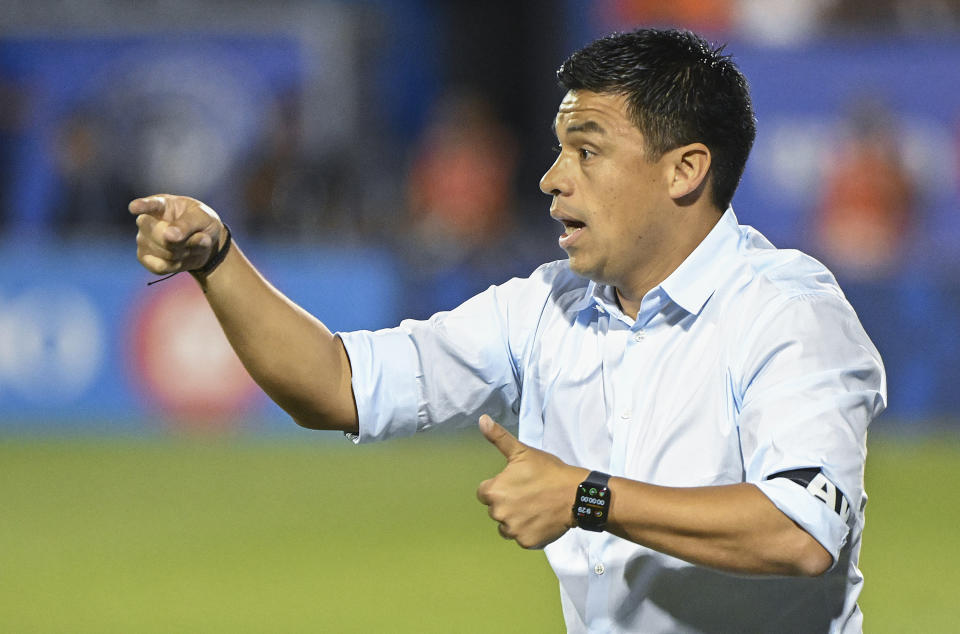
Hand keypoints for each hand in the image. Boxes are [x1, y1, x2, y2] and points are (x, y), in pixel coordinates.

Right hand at [129, 194, 225, 275]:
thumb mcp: (203, 218)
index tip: (134, 207)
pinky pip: (161, 267)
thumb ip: (188, 224)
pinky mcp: (143, 257)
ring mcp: (142, 239)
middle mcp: (146, 220)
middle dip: (184, 242)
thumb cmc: (201, 223)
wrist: (202, 242)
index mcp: (162, 204)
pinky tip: (180, 256)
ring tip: (189, 244)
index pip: (150, 205)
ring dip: (185, 252)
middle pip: (162, 237)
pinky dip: (177, 265)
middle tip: (198, 236)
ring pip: (166, 253)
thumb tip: (169, 236)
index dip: (142, 206)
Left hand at [476, 414, 586, 548]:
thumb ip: (498, 437)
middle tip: (529, 494)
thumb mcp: (522, 451)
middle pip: (496, 510)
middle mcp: (498, 513)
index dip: (500, 487)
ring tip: (535, 507)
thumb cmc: (548, 471)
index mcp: (493, 492)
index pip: (484, 493)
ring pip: (507, 526)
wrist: (575, 494)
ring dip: (516, 519)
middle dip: (508, 503)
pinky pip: (521, 537)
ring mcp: (512, 530)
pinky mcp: (526, 542)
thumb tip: (482, 419)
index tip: (516, 484)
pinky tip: (541, 518)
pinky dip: (529, 530)